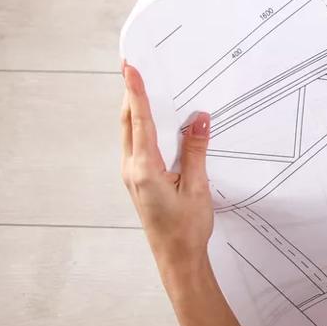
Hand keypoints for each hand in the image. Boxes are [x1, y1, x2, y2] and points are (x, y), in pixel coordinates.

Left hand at [120, 63, 214, 276]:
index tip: (130, 68)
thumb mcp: (197, 187)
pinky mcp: (138, 179)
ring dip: (135, 108)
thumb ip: (195, 150)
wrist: (177, 258)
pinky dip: (142, 126)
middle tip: (132, 67)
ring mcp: (133, 174)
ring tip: (140, 85)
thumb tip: (198, 118)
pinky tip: (153, 120)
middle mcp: (132, 169)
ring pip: (130, 132)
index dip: (135, 92)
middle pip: (128, 122)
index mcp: (144, 169)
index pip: (140, 121)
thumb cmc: (187, 229)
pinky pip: (137, 144)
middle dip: (130, 93)